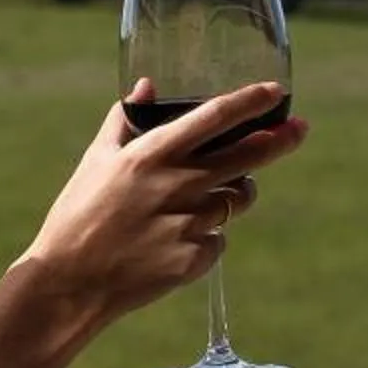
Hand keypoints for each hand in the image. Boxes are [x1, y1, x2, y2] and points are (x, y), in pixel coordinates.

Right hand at [13, 79, 306, 329]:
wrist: (69, 283)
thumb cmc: (78, 215)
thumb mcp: (96, 159)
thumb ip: (126, 118)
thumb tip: (148, 84)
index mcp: (152, 154)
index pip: (214, 117)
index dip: (250, 101)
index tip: (276, 91)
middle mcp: (176, 185)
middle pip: (248, 156)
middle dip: (280, 139)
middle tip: (298, 129)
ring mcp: (188, 224)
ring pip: (238, 201)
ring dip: (234, 195)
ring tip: (203, 200)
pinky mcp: (194, 259)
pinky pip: (219, 239)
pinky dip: (206, 237)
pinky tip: (174, 241)